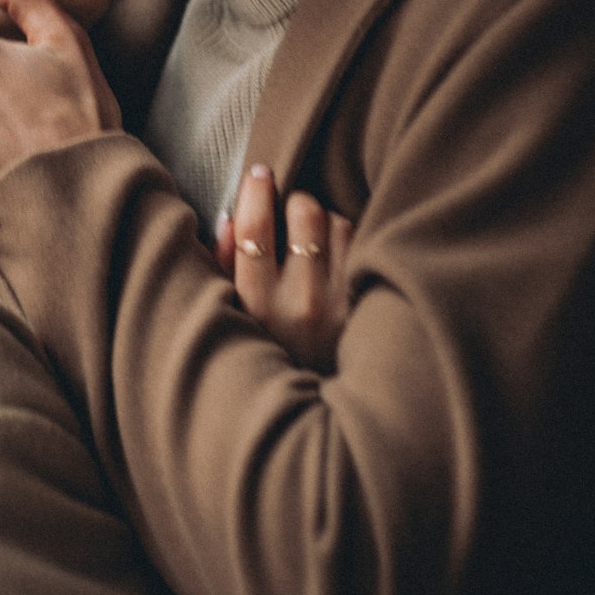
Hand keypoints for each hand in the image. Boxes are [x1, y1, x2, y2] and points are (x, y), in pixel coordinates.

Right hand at [214, 166, 352, 371]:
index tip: (258, 174)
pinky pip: (365, 244)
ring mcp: (342, 305)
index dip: (255, 190)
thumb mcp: (234, 318)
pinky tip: (340, 258)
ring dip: (325, 221)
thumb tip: (229, 217)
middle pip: (303, 211)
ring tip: (316, 241)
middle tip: (291, 215)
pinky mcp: (371, 306)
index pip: (254, 228)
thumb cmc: (273, 354)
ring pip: (338, 222)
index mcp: (258, 306)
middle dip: (295, 204)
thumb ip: (223, 267)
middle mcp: (301, 303)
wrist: (328, 421)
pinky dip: (351, 241)